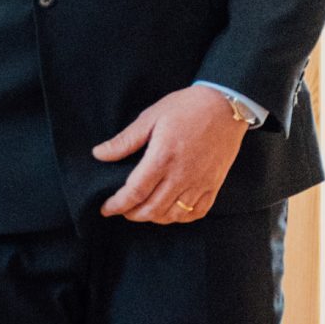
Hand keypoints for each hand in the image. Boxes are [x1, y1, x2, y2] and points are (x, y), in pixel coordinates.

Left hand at [92, 86, 246, 222]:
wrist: (226, 105)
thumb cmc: (187, 107)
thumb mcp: (151, 117)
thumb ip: (125, 140)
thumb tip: (99, 154)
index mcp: (163, 157)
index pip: (134, 192)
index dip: (117, 205)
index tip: (105, 208)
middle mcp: (182, 175)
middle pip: (152, 210)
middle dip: (132, 214)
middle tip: (121, 209)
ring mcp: (200, 183)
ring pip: (172, 215)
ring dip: (153, 217)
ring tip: (142, 209)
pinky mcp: (213, 185)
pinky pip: (196, 213)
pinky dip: (179, 218)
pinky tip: (169, 211)